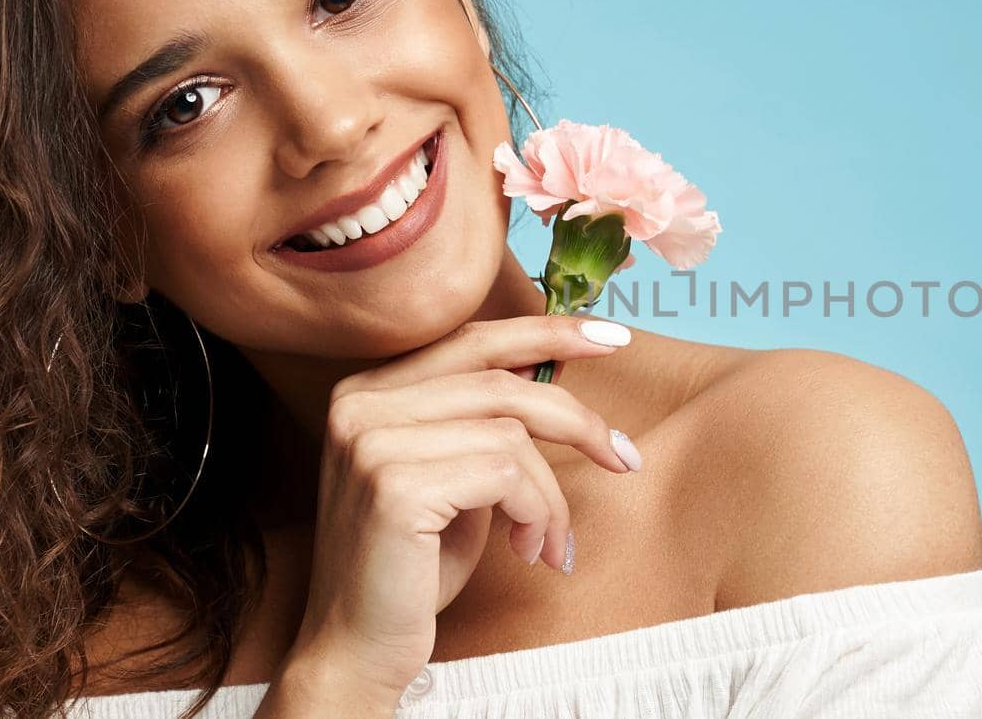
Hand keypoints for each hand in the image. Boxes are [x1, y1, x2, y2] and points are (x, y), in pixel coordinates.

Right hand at [278, 315, 637, 707]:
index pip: (474, 340)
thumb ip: (486, 422)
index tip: (613, 338)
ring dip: (550, 496)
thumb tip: (555, 368)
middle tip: (625, 457)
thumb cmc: (414, 567)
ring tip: (549, 541)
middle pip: (502, 382)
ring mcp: (371, 441)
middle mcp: (360, 404)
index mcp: (369, 391)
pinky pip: (505, 475)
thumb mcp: (456, 477)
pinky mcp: (394, 485)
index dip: (548, 332)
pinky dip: (536, 512)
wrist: (356, 649)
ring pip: (512, 435)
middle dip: (577, 420)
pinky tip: (528, 550)